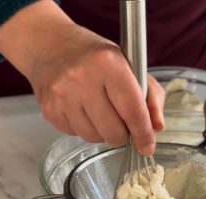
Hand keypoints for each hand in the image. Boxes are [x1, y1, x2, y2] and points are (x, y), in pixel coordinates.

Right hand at [0, 1, 164, 153]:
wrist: (48, 45)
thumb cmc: (93, 56)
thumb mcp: (127, 64)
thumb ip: (149, 94)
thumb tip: (157, 126)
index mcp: (108, 63)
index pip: (132, 109)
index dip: (143, 133)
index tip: (148, 146)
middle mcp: (83, 78)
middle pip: (113, 131)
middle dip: (122, 135)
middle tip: (122, 125)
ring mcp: (63, 95)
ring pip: (94, 137)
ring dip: (102, 133)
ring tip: (99, 112)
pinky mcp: (49, 109)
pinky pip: (75, 135)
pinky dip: (84, 129)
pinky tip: (81, 110)